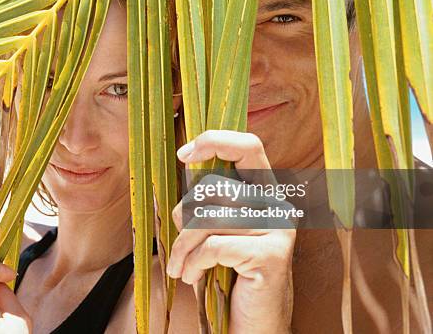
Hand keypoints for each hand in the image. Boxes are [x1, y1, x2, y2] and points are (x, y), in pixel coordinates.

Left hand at [167, 130, 295, 333]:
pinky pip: (215, 246)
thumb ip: (208, 199)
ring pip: (209, 218)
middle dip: (182, 216)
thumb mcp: (216, 229)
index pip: (248, 146)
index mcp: (264, 192)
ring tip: (180, 266)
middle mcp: (277, 204)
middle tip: (177, 243)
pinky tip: (193, 277)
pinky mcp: (273, 255)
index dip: (214, 141)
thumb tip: (187, 161)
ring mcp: (279, 229)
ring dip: (182, 247)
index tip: (183, 154)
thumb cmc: (228, 272)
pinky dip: (194, 262)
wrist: (254, 324)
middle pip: (212, 188)